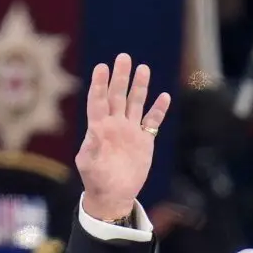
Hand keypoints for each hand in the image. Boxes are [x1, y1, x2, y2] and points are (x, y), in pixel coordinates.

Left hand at [76, 53, 171, 220]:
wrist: (113, 194)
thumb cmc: (96, 180)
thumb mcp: (89, 164)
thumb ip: (92, 146)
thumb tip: (94, 129)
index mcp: (99, 128)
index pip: (98, 101)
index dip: (100, 84)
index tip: (102, 67)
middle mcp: (114, 125)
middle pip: (118, 96)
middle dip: (121, 77)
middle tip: (124, 57)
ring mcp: (130, 131)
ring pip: (136, 104)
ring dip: (139, 87)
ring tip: (143, 69)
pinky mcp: (144, 140)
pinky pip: (152, 122)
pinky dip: (158, 110)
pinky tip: (164, 96)